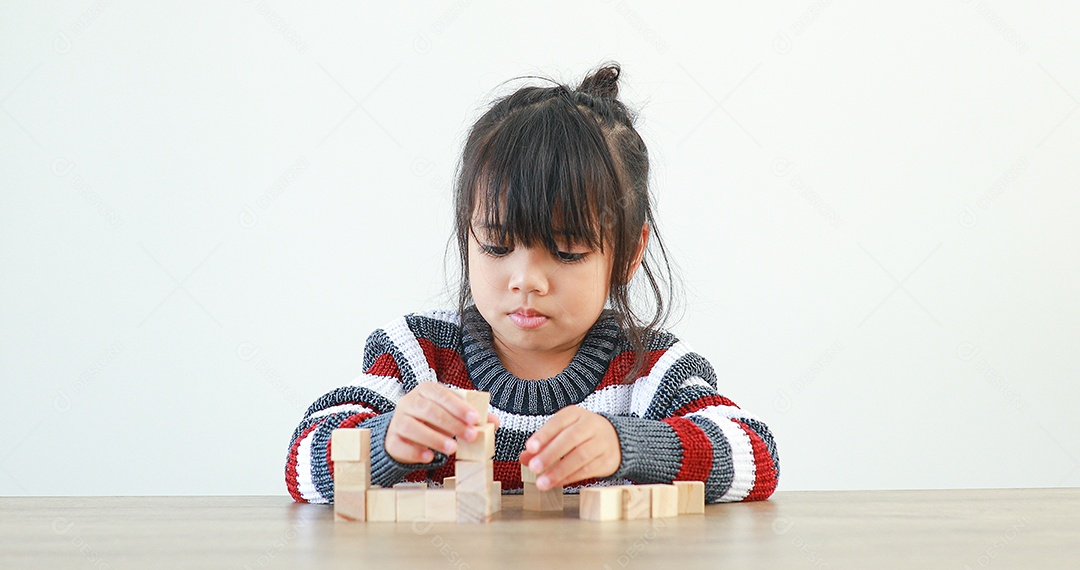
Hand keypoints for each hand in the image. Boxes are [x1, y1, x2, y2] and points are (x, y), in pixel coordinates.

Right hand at [386, 383, 500, 463]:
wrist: (404, 433)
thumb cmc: (434, 420)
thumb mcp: (453, 414)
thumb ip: (473, 417)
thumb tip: (496, 422)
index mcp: (426, 390)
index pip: (442, 394)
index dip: (458, 406)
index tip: (475, 418)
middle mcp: (409, 402)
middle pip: (429, 410)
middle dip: (452, 424)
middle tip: (471, 436)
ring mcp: (397, 421)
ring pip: (412, 427)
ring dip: (434, 438)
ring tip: (453, 449)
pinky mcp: (391, 440)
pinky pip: (401, 445)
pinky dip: (416, 451)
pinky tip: (430, 457)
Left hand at [519, 405, 619, 490]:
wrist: (616, 439)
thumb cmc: (581, 435)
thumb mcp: (561, 433)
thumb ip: (542, 444)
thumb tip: (524, 458)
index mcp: (575, 414)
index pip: (558, 422)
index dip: (544, 435)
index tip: (529, 448)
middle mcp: (591, 425)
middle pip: (570, 439)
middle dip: (550, 454)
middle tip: (534, 468)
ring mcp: (601, 442)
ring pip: (580, 456)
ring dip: (559, 471)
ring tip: (542, 483)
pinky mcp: (607, 459)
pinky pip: (588, 469)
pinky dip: (570, 477)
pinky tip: (557, 483)